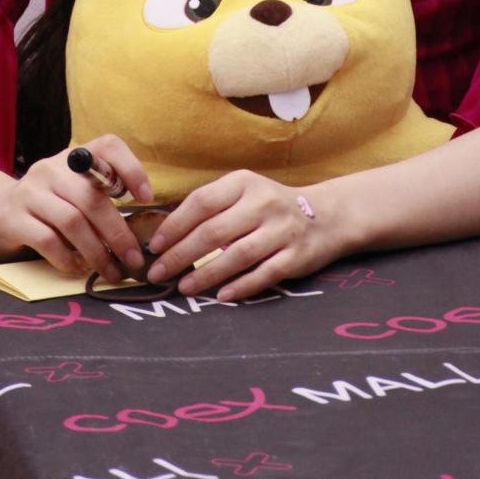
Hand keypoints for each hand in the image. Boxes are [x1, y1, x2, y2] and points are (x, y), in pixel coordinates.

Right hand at [0, 135, 154, 282]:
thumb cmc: (46, 206)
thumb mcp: (72, 192)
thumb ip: (100, 199)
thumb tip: (140, 232)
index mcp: (73, 157)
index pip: (107, 146)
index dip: (131, 168)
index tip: (146, 198)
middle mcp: (51, 168)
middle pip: (92, 197)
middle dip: (118, 233)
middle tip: (133, 259)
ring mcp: (29, 192)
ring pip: (71, 221)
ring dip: (97, 252)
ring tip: (111, 272)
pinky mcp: (12, 218)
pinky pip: (47, 240)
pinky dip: (68, 259)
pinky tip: (78, 270)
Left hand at [146, 171, 349, 302]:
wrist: (325, 216)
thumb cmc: (269, 206)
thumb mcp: (243, 193)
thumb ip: (211, 207)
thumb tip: (165, 233)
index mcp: (244, 182)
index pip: (201, 202)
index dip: (175, 225)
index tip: (154, 246)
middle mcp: (263, 203)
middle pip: (214, 231)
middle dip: (181, 254)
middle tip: (158, 272)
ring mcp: (282, 230)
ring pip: (237, 255)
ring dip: (206, 274)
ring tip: (184, 287)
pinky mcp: (296, 257)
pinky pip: (264, 274)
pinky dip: (241, 286)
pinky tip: (221, 296)